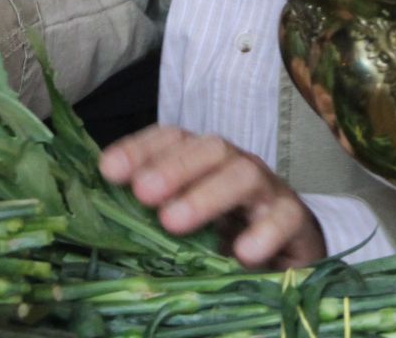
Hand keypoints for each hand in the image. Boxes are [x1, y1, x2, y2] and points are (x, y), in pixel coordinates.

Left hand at [99, 126, 325, 269]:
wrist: (287, 256)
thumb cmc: (227, 236)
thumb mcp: (186, 225)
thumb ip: (150, 218)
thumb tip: (99, 218)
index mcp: (203, 163)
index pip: (173, 139)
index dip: (141, 149)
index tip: (109, 170)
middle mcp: (234, 166)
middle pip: (208, 149)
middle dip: (173, 167)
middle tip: (143, 193)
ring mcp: (267, 190)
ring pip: (243, 174)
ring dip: (207, 194)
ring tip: (174, 222)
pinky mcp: (295, 221)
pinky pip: (284, 217)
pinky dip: (264, 232)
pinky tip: (243, 253)